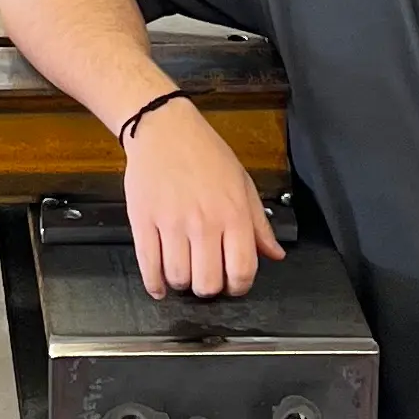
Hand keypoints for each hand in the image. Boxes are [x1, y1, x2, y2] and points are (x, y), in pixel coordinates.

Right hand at [121, 97, 285, 298]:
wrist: (164, 129)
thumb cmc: (206, 154)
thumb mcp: (242, 184)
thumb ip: (259, 225)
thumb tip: (275, 255)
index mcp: (233, 214)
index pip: (242, 270)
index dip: (238, 287)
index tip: (232, 285)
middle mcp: (204, 222)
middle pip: (208, 283)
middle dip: (208, 289)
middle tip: (206, 279)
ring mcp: (171, 223)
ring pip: (178, 277)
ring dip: (182, 284)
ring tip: (183, 273)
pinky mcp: (143, 221)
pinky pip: (148, 266)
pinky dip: (155, 284)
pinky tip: (160, 286)